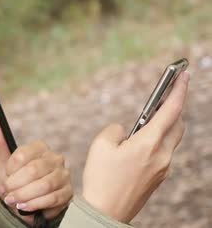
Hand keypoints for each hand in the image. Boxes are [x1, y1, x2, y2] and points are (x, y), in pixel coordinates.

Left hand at [0, 118, 72, 223]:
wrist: (23, 202)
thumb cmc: (14, 179)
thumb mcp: (4, 163)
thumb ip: (0, 142)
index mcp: (39, 147)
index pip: (23, 155)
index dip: (11, 170)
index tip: (5, 177)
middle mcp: (55, 158)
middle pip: (34, 170)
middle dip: (16, 185)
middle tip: (7, 194)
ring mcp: (63, 175)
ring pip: (44, 185)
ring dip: (25, 196)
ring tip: (14, 202)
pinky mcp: (68, 192)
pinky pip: (52, 199)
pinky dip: (36, 205)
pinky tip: (26, 207)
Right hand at [82, 71, 189, 222]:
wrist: (106, 211)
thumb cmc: (100, 178)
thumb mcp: (100, 145)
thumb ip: (115, 130)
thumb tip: (126, 130)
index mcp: (148, 144)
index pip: (170, 111)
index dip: (178, 91)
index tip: (185, 75)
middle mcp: (161, 155)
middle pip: (177, 125)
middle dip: (173, 107)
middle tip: (167, 93)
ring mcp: (162, 167)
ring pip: (171, 139)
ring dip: (165, 125)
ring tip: (151, 117)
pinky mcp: (158, 176)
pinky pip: (163, 151)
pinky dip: (157, 140)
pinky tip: (141, 141)